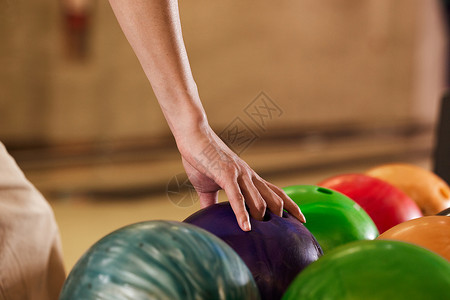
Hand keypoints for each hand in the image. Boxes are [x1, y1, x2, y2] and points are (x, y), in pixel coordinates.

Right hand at [178, 125, 305, 231]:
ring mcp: (239, 175)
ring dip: (263, 218)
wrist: (193, 135)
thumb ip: (211, 202)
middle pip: (275, 196)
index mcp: (247, 177)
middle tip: (294, 230)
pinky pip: (237, 197)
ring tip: (265, 235)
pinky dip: (242, 213)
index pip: (275, 192)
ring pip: (259, 200)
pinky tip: (246, 228)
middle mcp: (248, 176)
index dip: (290, 205)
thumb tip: (208, 217)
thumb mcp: (207, 185)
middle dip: (286, 213)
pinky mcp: (225, 175)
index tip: (301, 219)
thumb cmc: (200, 158)